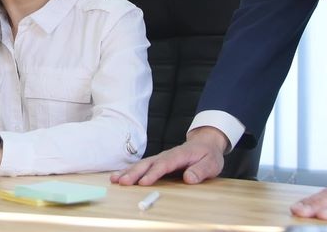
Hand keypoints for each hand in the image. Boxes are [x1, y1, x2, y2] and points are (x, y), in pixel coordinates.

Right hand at [110, 126, 227, 185]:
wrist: (204, 143)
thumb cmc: (208, 155)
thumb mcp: (211, 163)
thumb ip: (200, 171)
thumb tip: (189, 178)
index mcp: (179, 155)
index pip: (164, 165)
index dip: (153, 174)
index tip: (144, 182)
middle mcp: (166, 155)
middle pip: (148, 164)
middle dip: (135, 173)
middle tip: (123, 182)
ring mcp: (160, 158)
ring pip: (142, 164)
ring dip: (128, 172)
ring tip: (115, 180)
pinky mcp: (157, 162)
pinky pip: (141, 166)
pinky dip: (129, 171)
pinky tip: (118, 177)